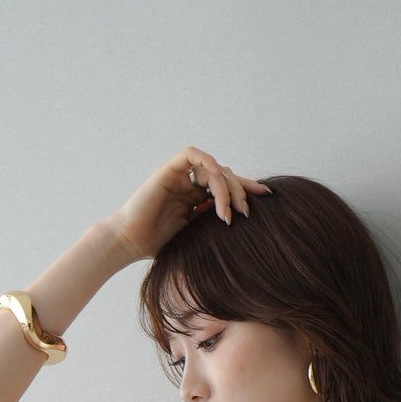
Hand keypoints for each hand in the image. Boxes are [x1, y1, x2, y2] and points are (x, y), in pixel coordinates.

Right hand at [105, 145, 273, 261]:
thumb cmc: (160, 246)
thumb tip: (244, 226)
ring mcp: (180, 176)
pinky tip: (218, 183)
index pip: (228, 187)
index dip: (248, 189)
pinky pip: (193, 155)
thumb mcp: (197, 236)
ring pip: (213, 168)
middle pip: (225, 176)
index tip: (269, 196)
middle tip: (246, 213)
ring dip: (225, 188)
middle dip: (240, 191)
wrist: (131, 242)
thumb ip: (215, 225)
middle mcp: (190, 184)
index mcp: (197, 198)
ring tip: (228, 213)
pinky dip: (209, 164)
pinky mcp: (169, 170)